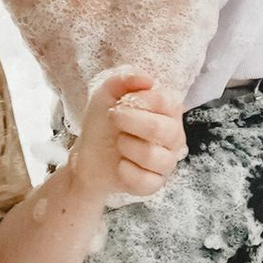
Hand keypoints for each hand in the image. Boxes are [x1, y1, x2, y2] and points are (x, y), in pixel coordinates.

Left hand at [69, 63, 186, 205]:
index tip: (121, 103)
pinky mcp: (155, 184)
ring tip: (118, 143)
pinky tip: (119, 164)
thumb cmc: (103, 123)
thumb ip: (125, 79)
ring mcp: (167, 162)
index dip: (141, 100)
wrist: (87, 155)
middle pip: (164, 129)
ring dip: (126, 146)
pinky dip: (125, 171)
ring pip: (154, 156)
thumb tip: (147, 80)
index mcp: (169, 112)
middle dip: (131, 122)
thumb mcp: (107, 94)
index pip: (168, 102)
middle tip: (113, 118)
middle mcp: (174, 136)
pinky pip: (145, 180)